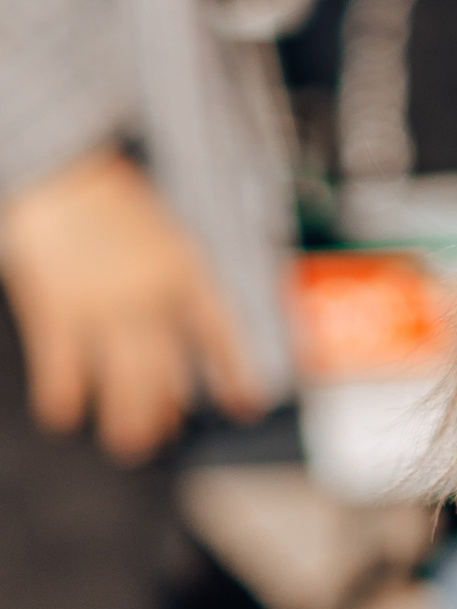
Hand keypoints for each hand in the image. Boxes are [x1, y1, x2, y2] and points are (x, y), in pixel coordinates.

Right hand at [0, 150, 259, 458]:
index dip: (235, 373)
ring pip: (124, 386)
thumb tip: (174, 317)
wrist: (58, 167)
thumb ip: (169, 275)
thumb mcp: (158, 230)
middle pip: (168, 374)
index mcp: (181, 271)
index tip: (246, 404)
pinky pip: (64, 373)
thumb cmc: (103, 193)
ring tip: (127, 441)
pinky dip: (64, 399)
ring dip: (127, 421)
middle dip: (167, 412)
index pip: (220, 332)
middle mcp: (149, 297)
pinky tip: (64, 413)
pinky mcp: (57, 315)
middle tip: (163, 432)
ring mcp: (103, 310)